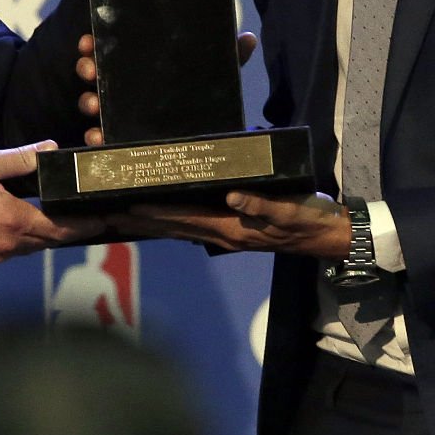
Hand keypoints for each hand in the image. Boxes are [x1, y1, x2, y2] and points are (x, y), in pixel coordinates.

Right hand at [0, 142, 101, 261]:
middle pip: (49, 240)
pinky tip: (22, 222)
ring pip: (31, 246)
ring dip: (45, 234)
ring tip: (58, 217)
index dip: (85, 226)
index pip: (61, 229)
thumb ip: (21, 158)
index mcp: (14, 221)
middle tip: (87, 216)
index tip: (105, 221)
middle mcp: (8, 244)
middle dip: (69, 230)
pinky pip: (12, 249)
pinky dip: (24, 238)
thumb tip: (51, 149)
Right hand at [75, 32, 255, 145]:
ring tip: (94, 105)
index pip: (110, 51)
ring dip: (87, 103)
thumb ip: (230, 57)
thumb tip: (250, 38)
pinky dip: (95, 139)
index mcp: (139, 68)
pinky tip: (97, 137)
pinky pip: (102, 140)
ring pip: (93, 105)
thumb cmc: (204, 96)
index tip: (88, 41)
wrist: (207, 132)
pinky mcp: (123, 141)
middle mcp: (124, 90)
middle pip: (95, 75)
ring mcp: (120, 116)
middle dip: (87, 69)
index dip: (94, 45)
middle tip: (90, 68)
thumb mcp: (215, 75)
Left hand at [106, 191, 350, 257]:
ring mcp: (226, 235)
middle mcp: (222, 234)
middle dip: (141, 221)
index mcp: (231, 227)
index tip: (128, 206)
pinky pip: (192, 227)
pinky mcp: (231, 231)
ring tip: (121, 216)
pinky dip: (170, 222)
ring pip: (179, 229)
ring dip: (150, 224)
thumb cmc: (309, 219)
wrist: (327, 237)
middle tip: (107, 214)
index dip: (156, 212)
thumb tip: (232, 197)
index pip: (185, 218)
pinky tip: (158, 218)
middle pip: (174, 226)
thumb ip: (262, 205)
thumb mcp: (291, 210)